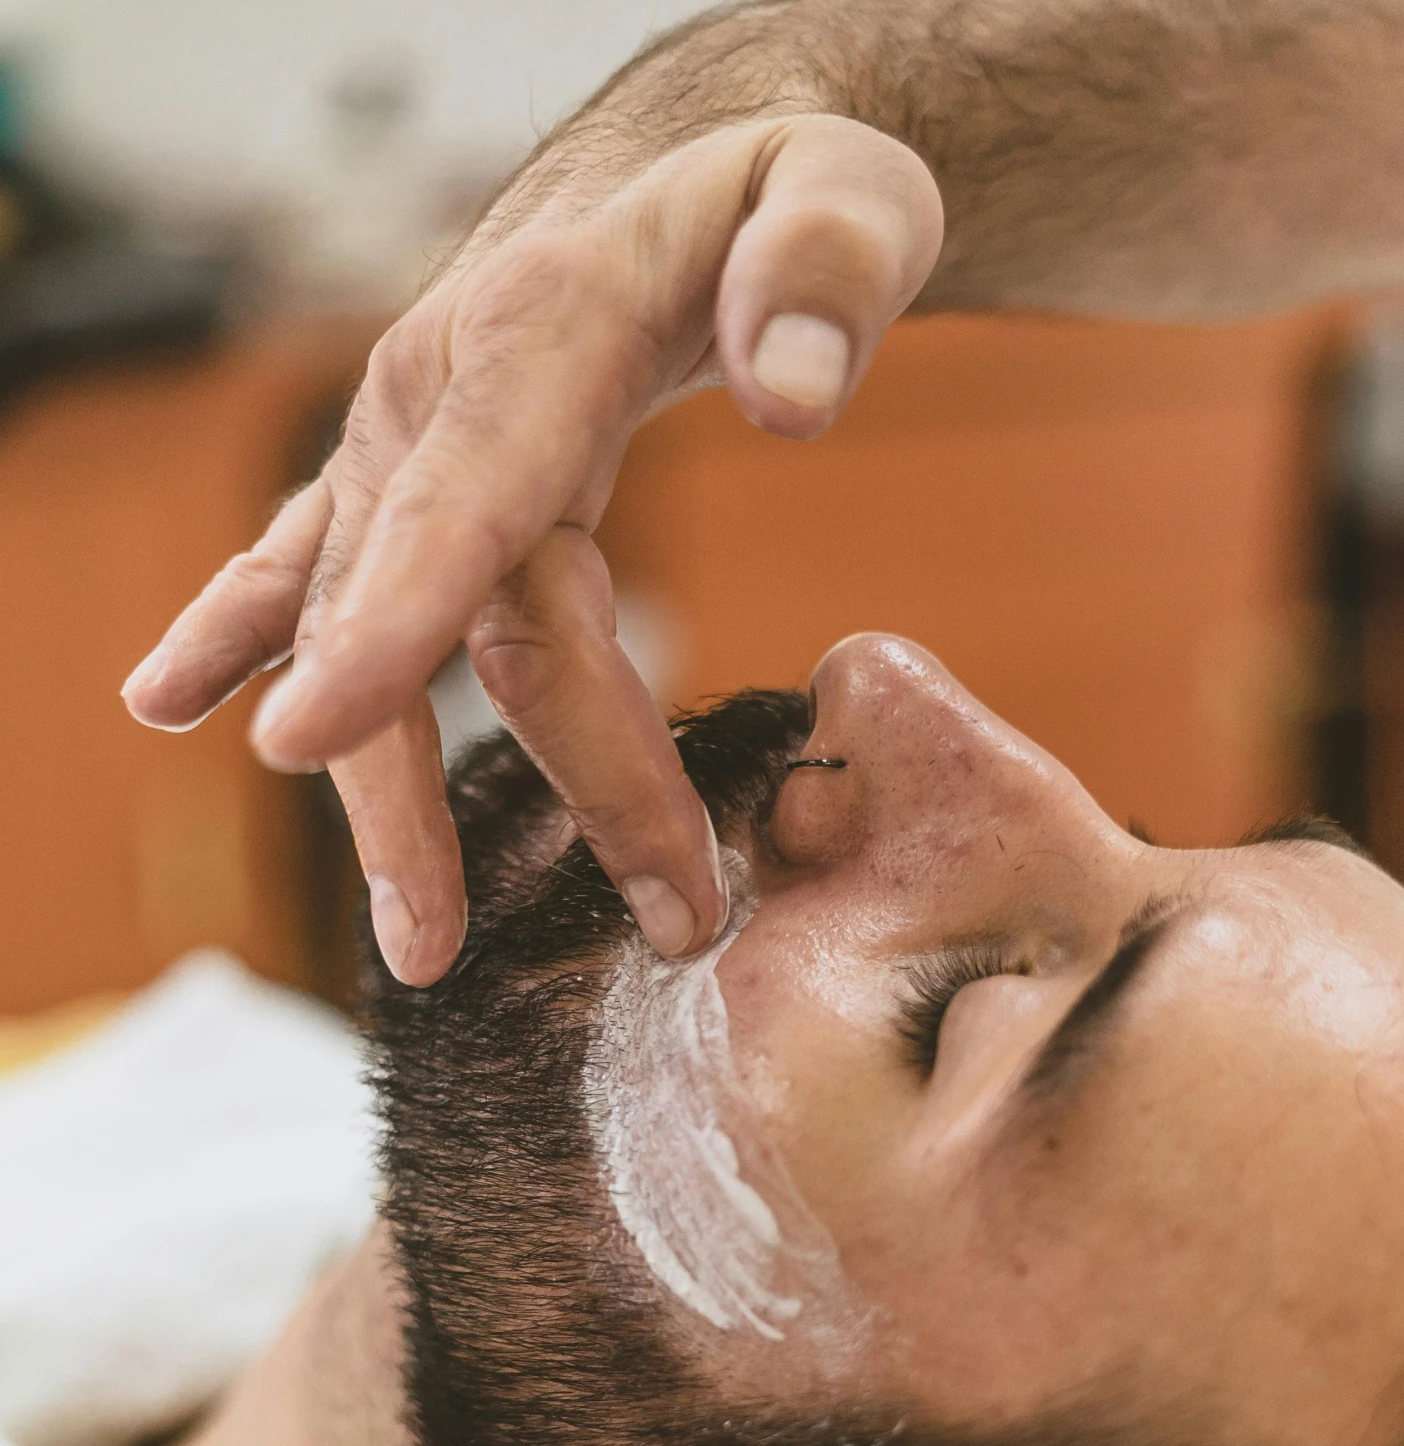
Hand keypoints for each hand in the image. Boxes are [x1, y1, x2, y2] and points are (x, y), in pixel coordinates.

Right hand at [122, 115, 941, 981]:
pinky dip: (238, 634)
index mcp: (541, 336)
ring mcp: (403, 437)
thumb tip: (792, 400)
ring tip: (415, 938)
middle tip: (526, 937)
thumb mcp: (846, 191)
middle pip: (443, 617)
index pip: (469, 508)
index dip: (399, 632)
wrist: (686, 160)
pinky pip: (308, 561)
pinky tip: (169, 704)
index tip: (309, 744)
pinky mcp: (406, 472)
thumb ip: (829, 270)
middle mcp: (440, 393)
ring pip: (361, 622)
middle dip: (465, 790)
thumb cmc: (781, 192)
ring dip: (374, 784)